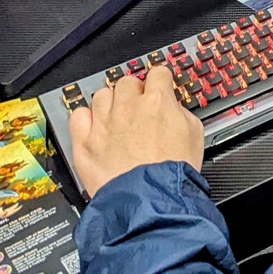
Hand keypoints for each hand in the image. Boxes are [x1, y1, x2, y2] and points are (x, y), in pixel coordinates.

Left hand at [68, 66, 203, 197]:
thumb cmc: (173, 172)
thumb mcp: (194, 133)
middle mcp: (128, 108)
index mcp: (158, 102)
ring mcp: (104, 124)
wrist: (152, 200)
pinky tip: (95, 126)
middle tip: (138, 106)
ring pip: (102, 95)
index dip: (160, 81)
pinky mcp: (85, 143)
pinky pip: (78, 115)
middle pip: (126, 82)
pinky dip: (85, 118)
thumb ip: (180, 112)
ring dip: (110, 103)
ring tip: (116, 117)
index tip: (159, 87)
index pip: (157, 73)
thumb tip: (171, 107)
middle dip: (134, 91)